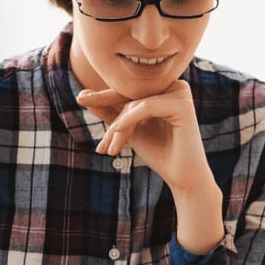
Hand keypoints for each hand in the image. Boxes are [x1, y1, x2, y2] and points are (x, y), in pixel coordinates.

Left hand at [76, 80, 215, 193]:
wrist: (183, 178)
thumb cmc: (159, 154)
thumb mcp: (128, 131)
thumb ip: (110, 113)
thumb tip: (83, 95)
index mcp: (164, 90)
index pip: (130, 89)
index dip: (104, 95)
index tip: (81, 98)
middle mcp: (174, 86)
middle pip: (131, 91)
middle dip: (107, 104)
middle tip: (82, 101)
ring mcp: (180, 93)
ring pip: (135, 102)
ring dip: (118, 125)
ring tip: (111, 148)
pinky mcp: (183, 105)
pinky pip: (146, 107)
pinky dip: (128, 119)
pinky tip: (115, 131)